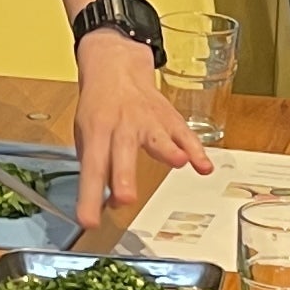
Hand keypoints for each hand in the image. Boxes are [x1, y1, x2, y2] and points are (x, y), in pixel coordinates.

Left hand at [73, 34, 210, 217]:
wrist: (115, 68)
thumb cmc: (99, 107)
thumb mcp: (86, 135)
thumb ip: (97, 168)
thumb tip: (105, 205)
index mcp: (96, 132)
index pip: (91, 169)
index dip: (89, 196)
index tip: (89, 220)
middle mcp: (122, 126)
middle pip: (123, 152)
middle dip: (125, 176)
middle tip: (125, 199)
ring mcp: (147, 121)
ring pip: (158, 137)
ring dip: (167, 150)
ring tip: (177, 162)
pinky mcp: (168, 119)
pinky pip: (185, 134)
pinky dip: (196, 149)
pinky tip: (204, 165)